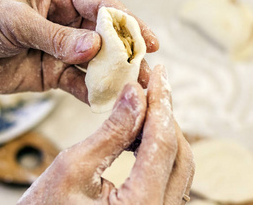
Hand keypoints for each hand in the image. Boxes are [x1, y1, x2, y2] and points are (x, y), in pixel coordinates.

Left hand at [0, 0, 158, 100]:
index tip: (145, 39)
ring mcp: (61, 47)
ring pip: (96, 60)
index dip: (125, 20)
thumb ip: (55, 37)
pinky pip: (79, 82)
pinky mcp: (53, 72)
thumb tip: (95, 47)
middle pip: (105, 33)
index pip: (100, 3)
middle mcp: (65, 18)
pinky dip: (93, 92)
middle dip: (126, 50)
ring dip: (115, 74)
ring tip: (136, 88)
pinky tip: (108, 100)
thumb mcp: (15, 22)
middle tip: (148, 68)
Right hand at [17, 65, 194, 204]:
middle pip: (180, 155)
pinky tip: (142, 132)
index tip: (159, 73)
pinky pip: (168, 179)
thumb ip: (111, 131)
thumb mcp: (73, 167)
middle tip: (152, 84)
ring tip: (146, 102)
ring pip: (178, 166)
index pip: (162, 143)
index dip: (160, 103)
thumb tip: (135, 94)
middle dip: (165, 114)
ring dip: (163, 131)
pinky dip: (158, 151)